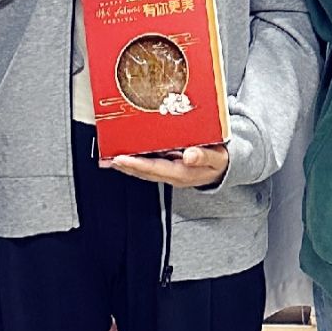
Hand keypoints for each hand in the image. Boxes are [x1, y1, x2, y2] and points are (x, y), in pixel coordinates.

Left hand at [109, 145, 230, 189]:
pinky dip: (135, 161)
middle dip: (125, 166)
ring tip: (109, 159)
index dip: (136, 164)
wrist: (224, 167)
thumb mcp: (217, 159)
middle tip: (107, 159)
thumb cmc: (220, 161)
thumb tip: (190, 155)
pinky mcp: (168, 167)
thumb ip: (204, 157)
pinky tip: (125, 156)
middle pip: (144, 172)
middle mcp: (173, 175)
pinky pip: (149, 165)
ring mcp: (169, 172)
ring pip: (144, 170)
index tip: (121, 159)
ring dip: (127, 165)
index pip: (155, 169)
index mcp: (182, 173)